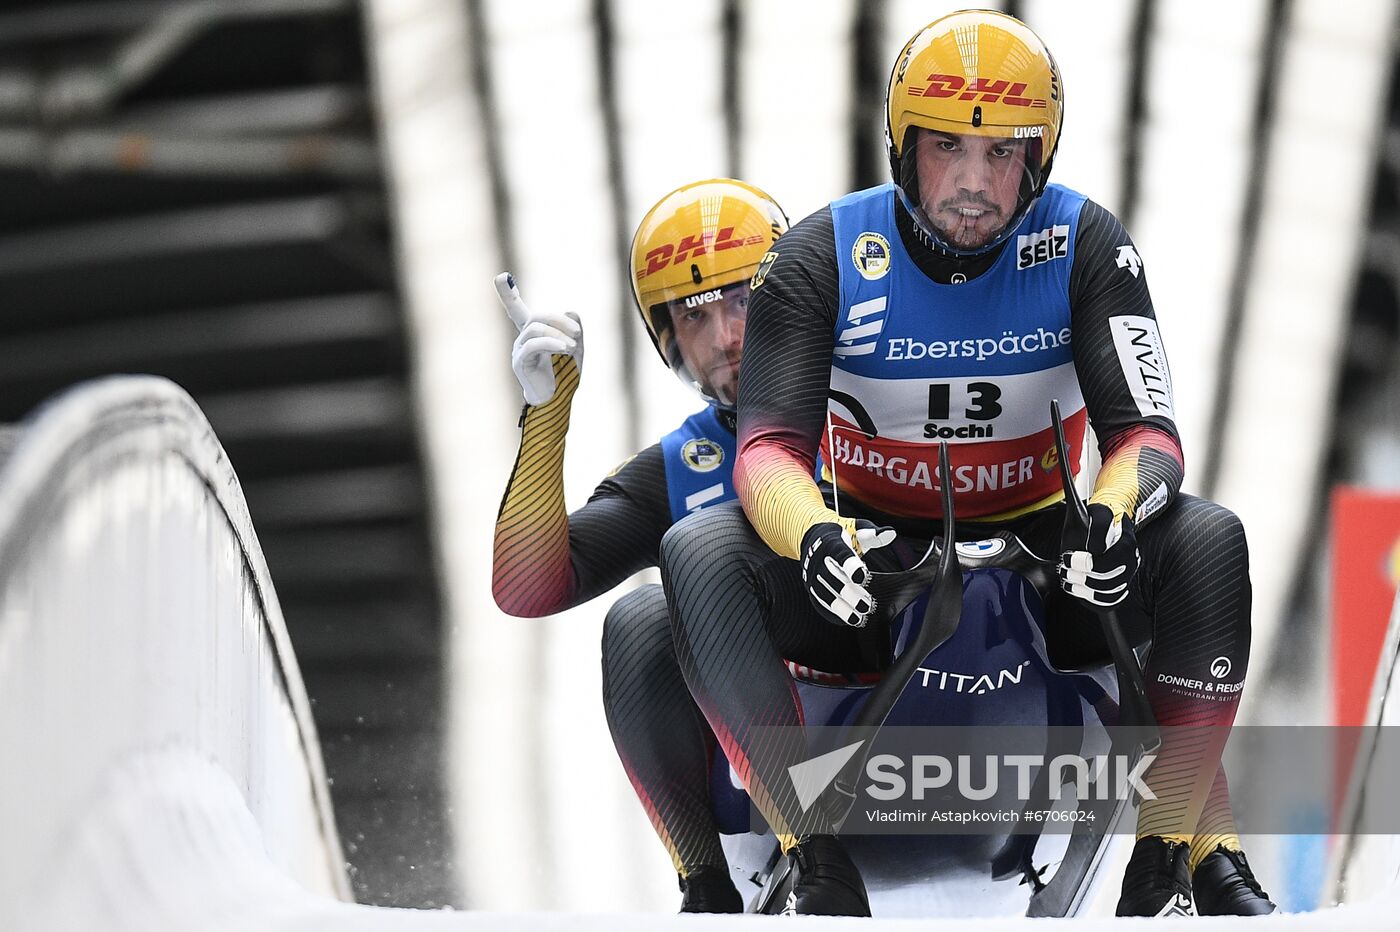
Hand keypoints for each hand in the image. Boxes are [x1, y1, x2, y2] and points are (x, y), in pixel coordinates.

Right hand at [494, 271, 582, 405]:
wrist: (556, 401)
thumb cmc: (564, 374)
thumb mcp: (575, 347)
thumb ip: (574, 329)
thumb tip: (571, 311)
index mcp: (532, 332)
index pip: (516, 309)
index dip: (507, 293)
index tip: (501, 276)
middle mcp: (522, 339)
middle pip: (536, 317)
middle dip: (558, 320)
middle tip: (578, 332)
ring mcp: (519, 350)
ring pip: (535, 329)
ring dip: (557, 334)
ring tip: (573, 346)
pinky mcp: (520, 363)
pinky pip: (533, 345)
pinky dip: (551, 343)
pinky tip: (565, 349)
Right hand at [801, 521, 896, 627]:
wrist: (812, 539)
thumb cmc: (839, 535)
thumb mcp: (855, 528)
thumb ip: (872, 532)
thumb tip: (890, 533)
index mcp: (832, 543)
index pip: (841, 555)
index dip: (850, 566)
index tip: (862, 577)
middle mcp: (819, 560)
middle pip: (832, 579)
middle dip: (849, 594)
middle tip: (867, 605)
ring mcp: (813, 576)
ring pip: (824, 595)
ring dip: (841, 608)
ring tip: (858, 618)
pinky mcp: (811, 588)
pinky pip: (819, 603)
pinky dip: (832, 613)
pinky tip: (846, 620)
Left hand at [1059, 503, 1137, 607]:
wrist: (1110, 522)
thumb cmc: (1101, 518)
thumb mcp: (1098, 513)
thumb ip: (1098, 527)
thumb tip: (1094, 549)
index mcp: (1126, 545)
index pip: (1105, 564)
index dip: (1082, 564)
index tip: (1067, 558)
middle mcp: (1130, 563)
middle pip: (1106, 584)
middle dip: (1080, 578)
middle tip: (1065, 570)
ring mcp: (1126, 576)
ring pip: (1107, 596)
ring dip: (1083, 591)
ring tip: (1069, 579)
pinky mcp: (1119, 586)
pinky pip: (1108, 603)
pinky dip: (1090, 600)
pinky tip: (1077, 589)